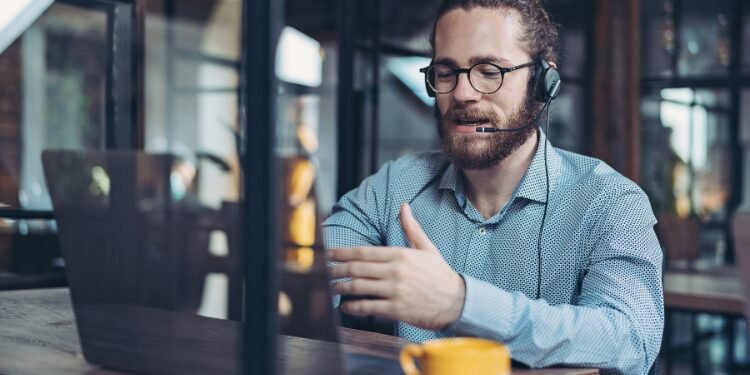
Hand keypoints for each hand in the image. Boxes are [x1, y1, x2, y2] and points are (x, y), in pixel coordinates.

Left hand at [328, 203, 465, 329]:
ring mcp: (395, 291)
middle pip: (357, 268)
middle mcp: (396, 271)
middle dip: (337, 269)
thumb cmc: (440, 274)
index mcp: (400, 255)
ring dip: (342, 287)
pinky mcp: (397, 309)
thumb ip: (412, 228)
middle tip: (325, 271)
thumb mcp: (427, 248)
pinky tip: (346, 306)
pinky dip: (354, 307)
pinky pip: (369, 307)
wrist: (456, 301)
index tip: (329, 253)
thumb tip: (404, 206)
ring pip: (360, 287)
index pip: (364, 252)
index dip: (343, 252)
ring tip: (332, 288)